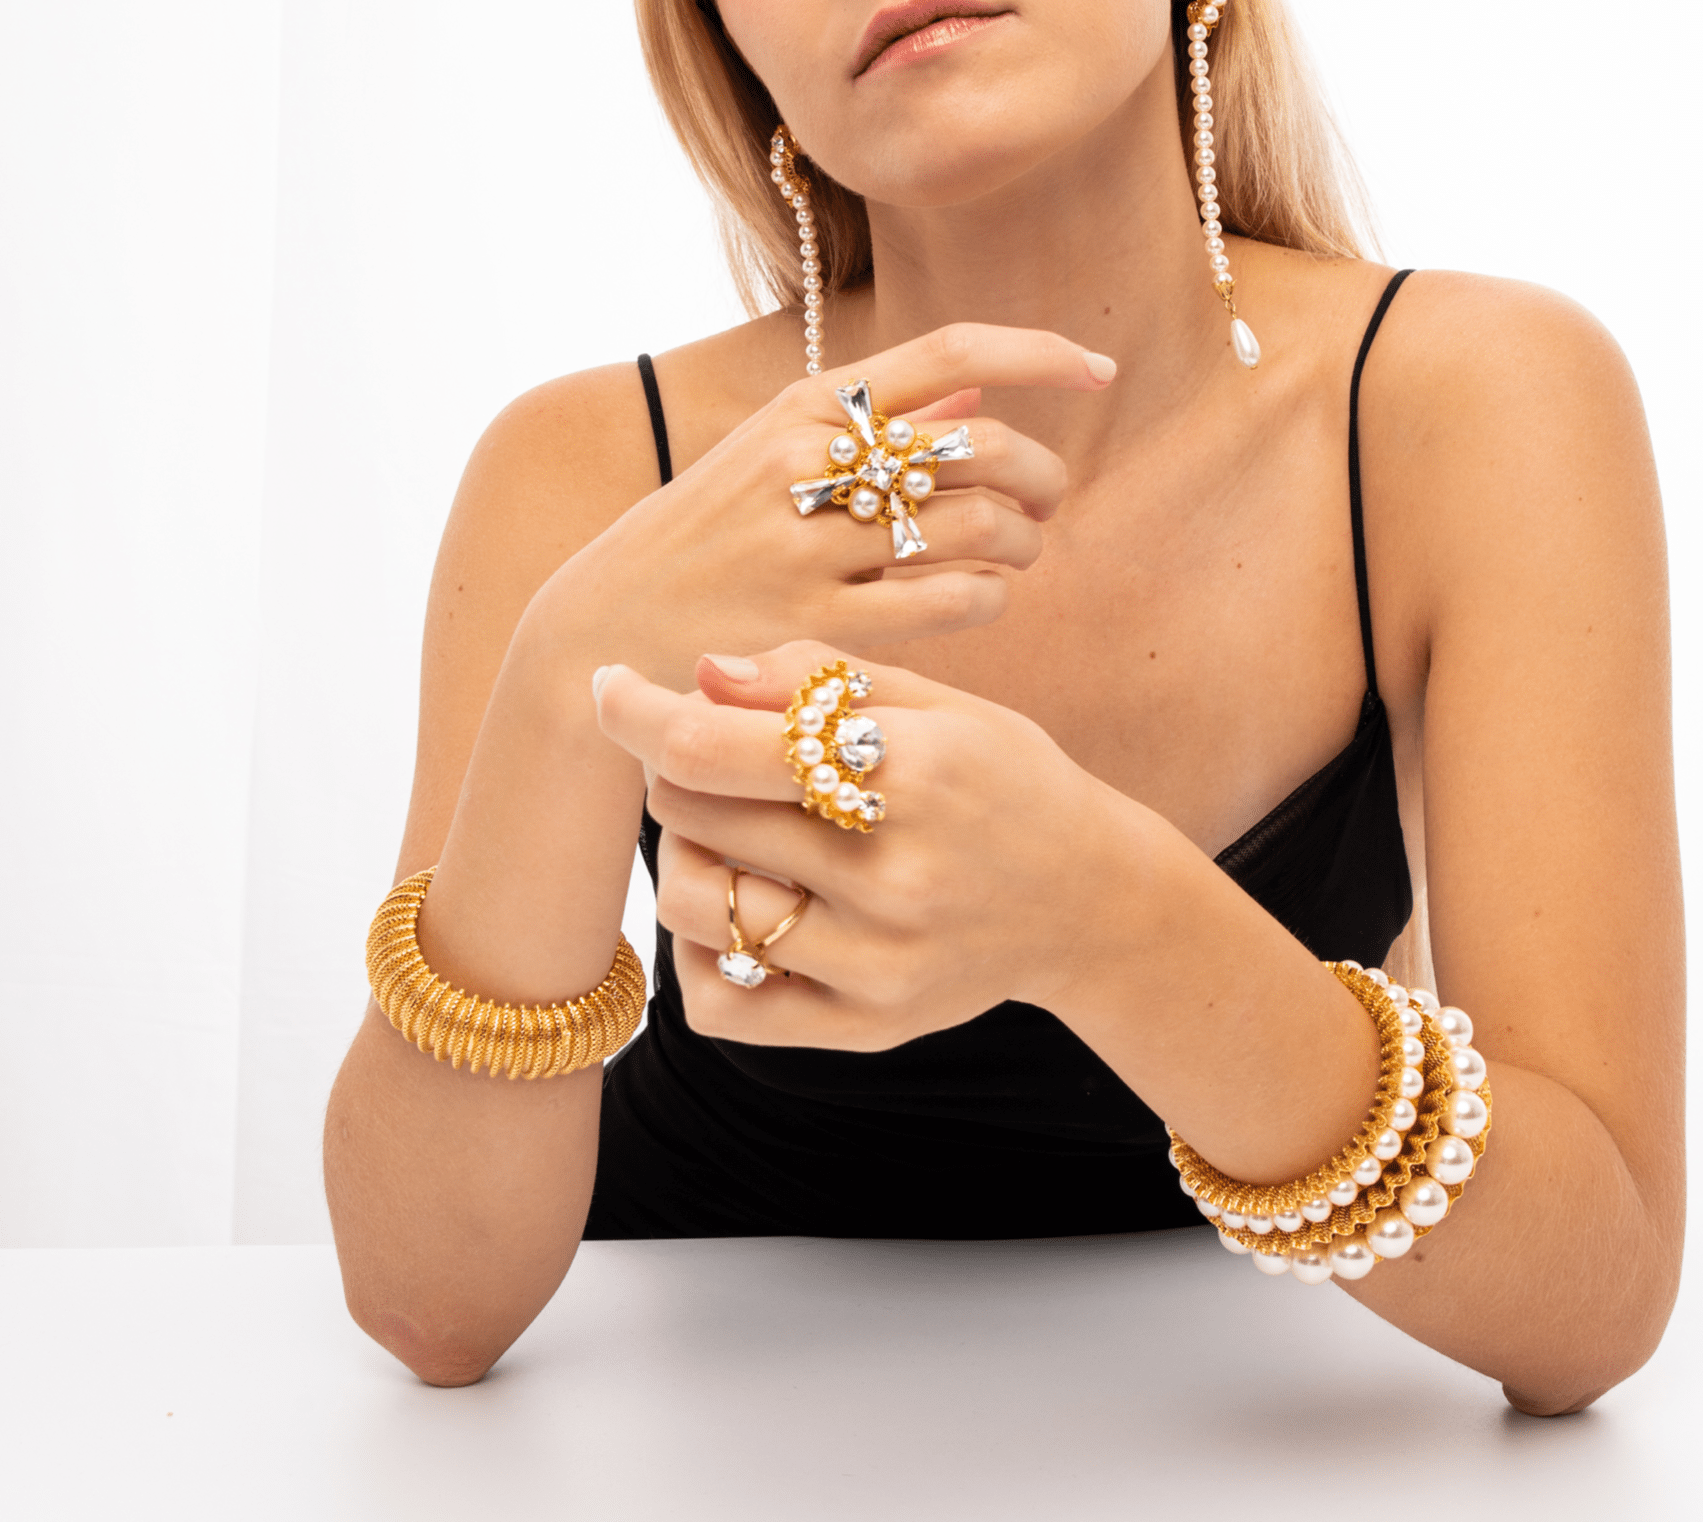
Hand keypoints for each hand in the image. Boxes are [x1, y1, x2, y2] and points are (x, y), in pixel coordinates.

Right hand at [551, 326, 1114, 679]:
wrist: (603, 628)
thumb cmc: (706, 536)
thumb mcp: (770, 452)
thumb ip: (872, 421)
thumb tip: (976, 389)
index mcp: (805, 406)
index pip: (951, 351)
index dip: (1040, 354)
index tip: (1100, 372)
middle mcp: (807, 464)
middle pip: (984, 446)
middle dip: (1041, 473)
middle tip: (1047, 500)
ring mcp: (808, 546)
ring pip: (978, 526)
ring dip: (1023, 540)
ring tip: (1018, 550)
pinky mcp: (815, 626)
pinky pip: (950, 602)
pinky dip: (989, 596)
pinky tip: (983, 596)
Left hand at [591, 641, 1175, 1049]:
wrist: (1092, 902)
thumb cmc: (1003, 780)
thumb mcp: (940, 703)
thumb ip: (819, 677)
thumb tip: (697, 674)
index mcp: (920, 772)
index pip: (722, 747)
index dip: (643, 712)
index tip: (609, 686)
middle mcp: (899, 877)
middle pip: (697, 815)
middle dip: (676, 768)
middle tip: (707, 753)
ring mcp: (880, 964)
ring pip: (696, 906)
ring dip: (683, 853)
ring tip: (724, 831)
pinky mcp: (865, 1027)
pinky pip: (722, 1001)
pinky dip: (703, 949)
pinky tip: (741, 907)